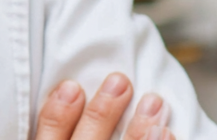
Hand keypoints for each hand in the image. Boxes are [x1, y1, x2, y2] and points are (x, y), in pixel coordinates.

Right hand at [36, 73, 172, 139]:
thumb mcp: (57, 134)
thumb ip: (57, 124)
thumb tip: (71, 83)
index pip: (48, 135)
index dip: (59, 112)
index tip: (72, 86)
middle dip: (103, 114)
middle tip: (120, 81)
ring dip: (137, 133)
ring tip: (154, 104)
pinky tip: (168, 133)